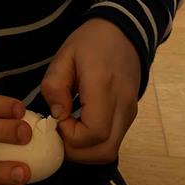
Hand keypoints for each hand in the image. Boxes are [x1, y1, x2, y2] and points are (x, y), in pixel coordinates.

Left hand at [41, 20, 140, 163]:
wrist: (124, 32)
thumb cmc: (91, 41)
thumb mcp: (64, 55)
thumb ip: (55, 85)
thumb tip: (57, 116)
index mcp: (104, 87)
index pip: (93, 133)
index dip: (70, 136)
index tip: (56, 119)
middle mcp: (122, 105)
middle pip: (104, 151)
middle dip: (76, 151)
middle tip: (59, 132)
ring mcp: (130, 113)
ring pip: (110, 151)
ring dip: (85, 151)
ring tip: (68, 130)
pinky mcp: (130, 116)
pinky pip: (112, 141)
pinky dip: (94, 144)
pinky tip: (79, 127)